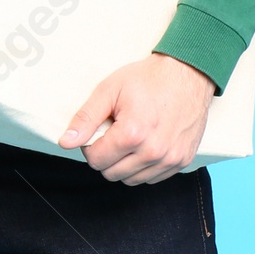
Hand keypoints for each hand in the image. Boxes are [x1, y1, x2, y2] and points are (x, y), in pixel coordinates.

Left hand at [59, 53, 214, 183]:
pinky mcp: (182, 161)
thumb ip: (85, 118)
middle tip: (114, 134)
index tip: (99, 131)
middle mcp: (153, 151)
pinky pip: (152, 178)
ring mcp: (170, 158)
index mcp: (132, 134)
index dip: (91, 146)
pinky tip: (145, 146)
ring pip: (131, 180)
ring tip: (131, 139)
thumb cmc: (149, 79)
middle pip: (111, 173)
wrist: (188, 73)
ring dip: (124, 164)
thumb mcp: (110, 90)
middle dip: (106, 156)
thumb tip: (66, 142)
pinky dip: (144, 167)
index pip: (95, 160)